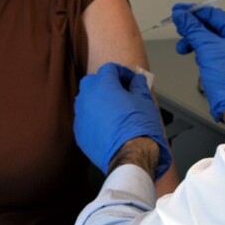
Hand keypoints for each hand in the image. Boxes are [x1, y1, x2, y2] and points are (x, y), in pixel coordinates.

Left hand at [74, 63, 171, 179]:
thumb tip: (137, 80)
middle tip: (119, 92)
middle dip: (104, 83)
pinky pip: (84, 119)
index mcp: (104, 84)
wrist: (130, 155)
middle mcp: (88, 97)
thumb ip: (138, 85)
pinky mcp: (79, 132)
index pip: (109, 69)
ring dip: (97, 100)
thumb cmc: (139, 127)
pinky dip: (93, 118)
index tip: (130, 80)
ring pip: (85, 100)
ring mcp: (81, 115)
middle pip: (92, 81)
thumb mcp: (145, 100)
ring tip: (112, 110)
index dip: (122, 72)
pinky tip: (106, 126)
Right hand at [172, 4, 224, 120]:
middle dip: (192, 27)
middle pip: (210, 25)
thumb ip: (193, 29)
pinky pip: (209, 49)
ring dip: (193, 40)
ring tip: (182, 48)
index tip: (177, 10)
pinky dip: (198, 49)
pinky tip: (191, 54)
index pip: (214, 14)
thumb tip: (180, 14)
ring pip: (208, 38)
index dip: (194, 12)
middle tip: (177, 27)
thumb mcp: (207, 48)